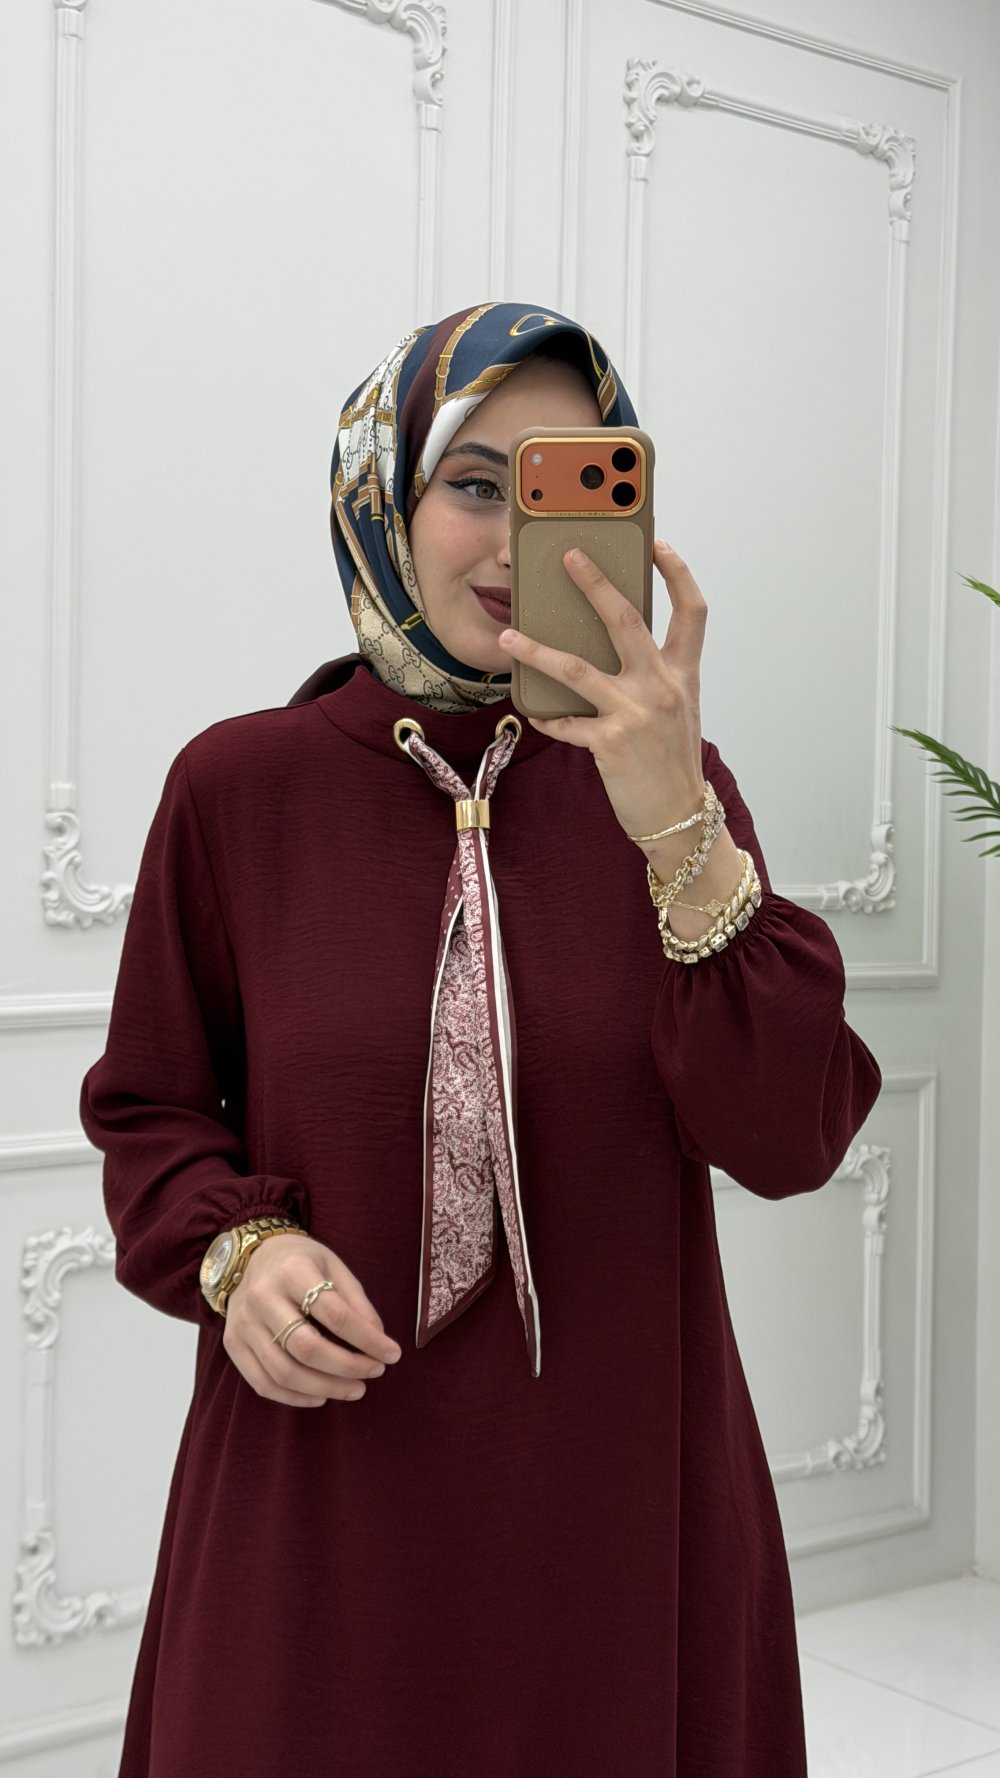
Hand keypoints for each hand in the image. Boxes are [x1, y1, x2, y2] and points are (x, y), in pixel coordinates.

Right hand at [222, 1233, 401, 1407]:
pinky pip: (263, 1383)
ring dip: (325, 1388)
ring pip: (284, 1372)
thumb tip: (379, 1341)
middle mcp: (262, 1297)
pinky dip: (295, 1398)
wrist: (250, 1256)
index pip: (335, 1314)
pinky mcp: (233, 1344)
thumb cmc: (300, 1262)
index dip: (367, 1339)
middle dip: (347, 1367)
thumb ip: (356, 1303)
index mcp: (293, 1271)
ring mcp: (243, 1323)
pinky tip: (321, 1396)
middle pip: (307, 1347)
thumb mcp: (333, 1267)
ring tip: (355, 1389)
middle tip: (374, 1373)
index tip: (392, 1354)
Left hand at [498, 540, 707, 839]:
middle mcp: (662, 686)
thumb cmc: (672, 762)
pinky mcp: (610, 742)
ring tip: (507, 636)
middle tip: (569, 557)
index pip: (692, 611)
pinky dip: (546, 716)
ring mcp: (636, 713)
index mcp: (683, 674)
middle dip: (596, 583)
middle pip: (626, 620)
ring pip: (576, 668)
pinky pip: (565, 722)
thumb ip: (653, 675)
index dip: (678, 573)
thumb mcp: (676, 710)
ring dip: (536, 650)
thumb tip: (610, 644)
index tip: (657, 545)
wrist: (678, 817)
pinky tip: (532, 711)